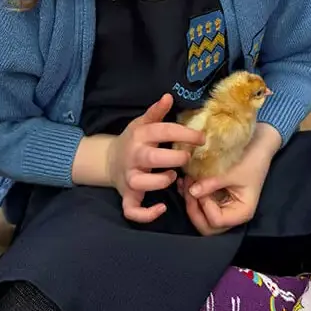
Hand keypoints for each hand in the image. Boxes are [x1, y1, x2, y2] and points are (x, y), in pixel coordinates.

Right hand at [106, 94, 204, 222]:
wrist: (108, 160)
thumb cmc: (133, 140)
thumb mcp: (142, 123)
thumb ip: (156, 112)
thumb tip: (168, 96)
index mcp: (140, 136)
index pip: (163, 131)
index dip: (185, 134)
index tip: (202, 138)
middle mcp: (134, 156)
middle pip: (153, 157)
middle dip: (174, 158)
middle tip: (187, 158)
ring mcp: (130, 177)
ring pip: (142, 182)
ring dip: (160, 181)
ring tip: (172, 176)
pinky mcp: (127, 195)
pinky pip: (132, 210)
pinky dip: (145, 213)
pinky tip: (161, 207)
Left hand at [180, 125, 276, 235]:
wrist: (260, 146)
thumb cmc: (251, 160)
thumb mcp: (232, 171)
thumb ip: (212, 183)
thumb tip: (191, 191)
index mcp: (242, 212)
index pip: (216, 221)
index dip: (205, 206)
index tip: (200, 187)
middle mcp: (233, 215)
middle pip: (207, 226)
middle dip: (194, 210)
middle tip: (188, 189)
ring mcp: (225, 209)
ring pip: (201, 218)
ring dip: (190, 202)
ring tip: (186, 182)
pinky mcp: (218, 201)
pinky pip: (201, 206)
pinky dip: (191, 197)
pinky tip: (186, 182)